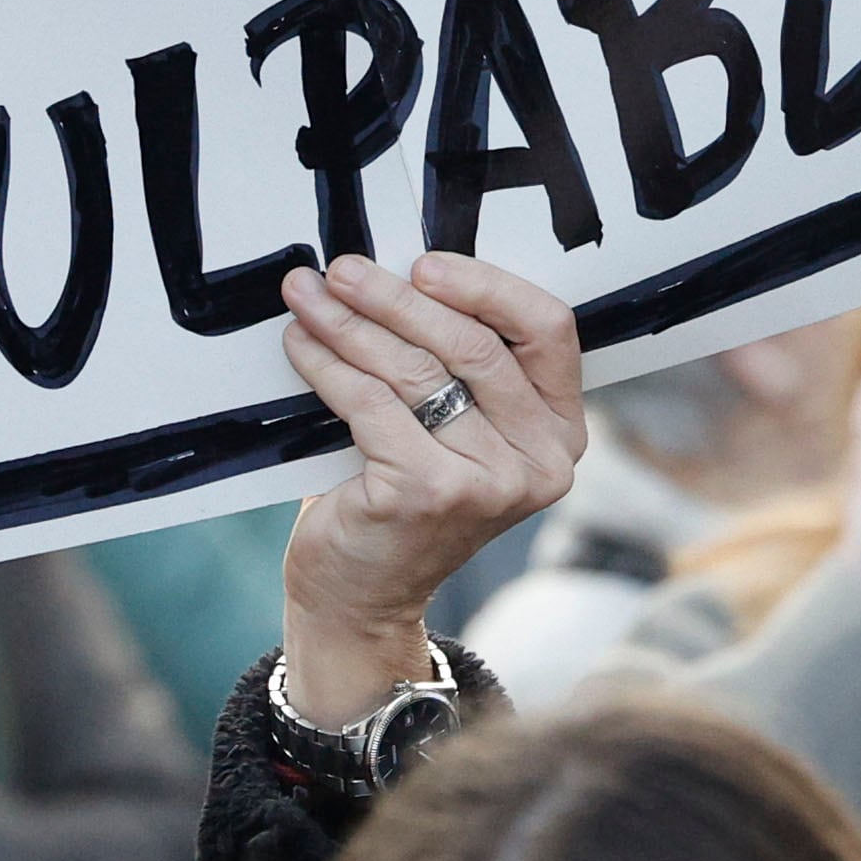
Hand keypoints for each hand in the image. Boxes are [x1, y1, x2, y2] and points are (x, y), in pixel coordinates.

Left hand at [278, 251, 585, 718]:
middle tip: (343, 271)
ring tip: (309, 297)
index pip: (547, 330)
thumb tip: (394, 271)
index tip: (423, 265)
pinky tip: (300, 346)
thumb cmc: (403, 496)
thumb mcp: (454, 428)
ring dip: (351, 324)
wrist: (362, 595)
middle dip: (397, 299)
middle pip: (473, 345)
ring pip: (415, 370)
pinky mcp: (428, 492)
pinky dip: (327, 366)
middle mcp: (540, 460)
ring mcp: (488, 482)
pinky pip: (370, 402)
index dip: (486, 286)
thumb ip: (456, 366)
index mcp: (560, 432)